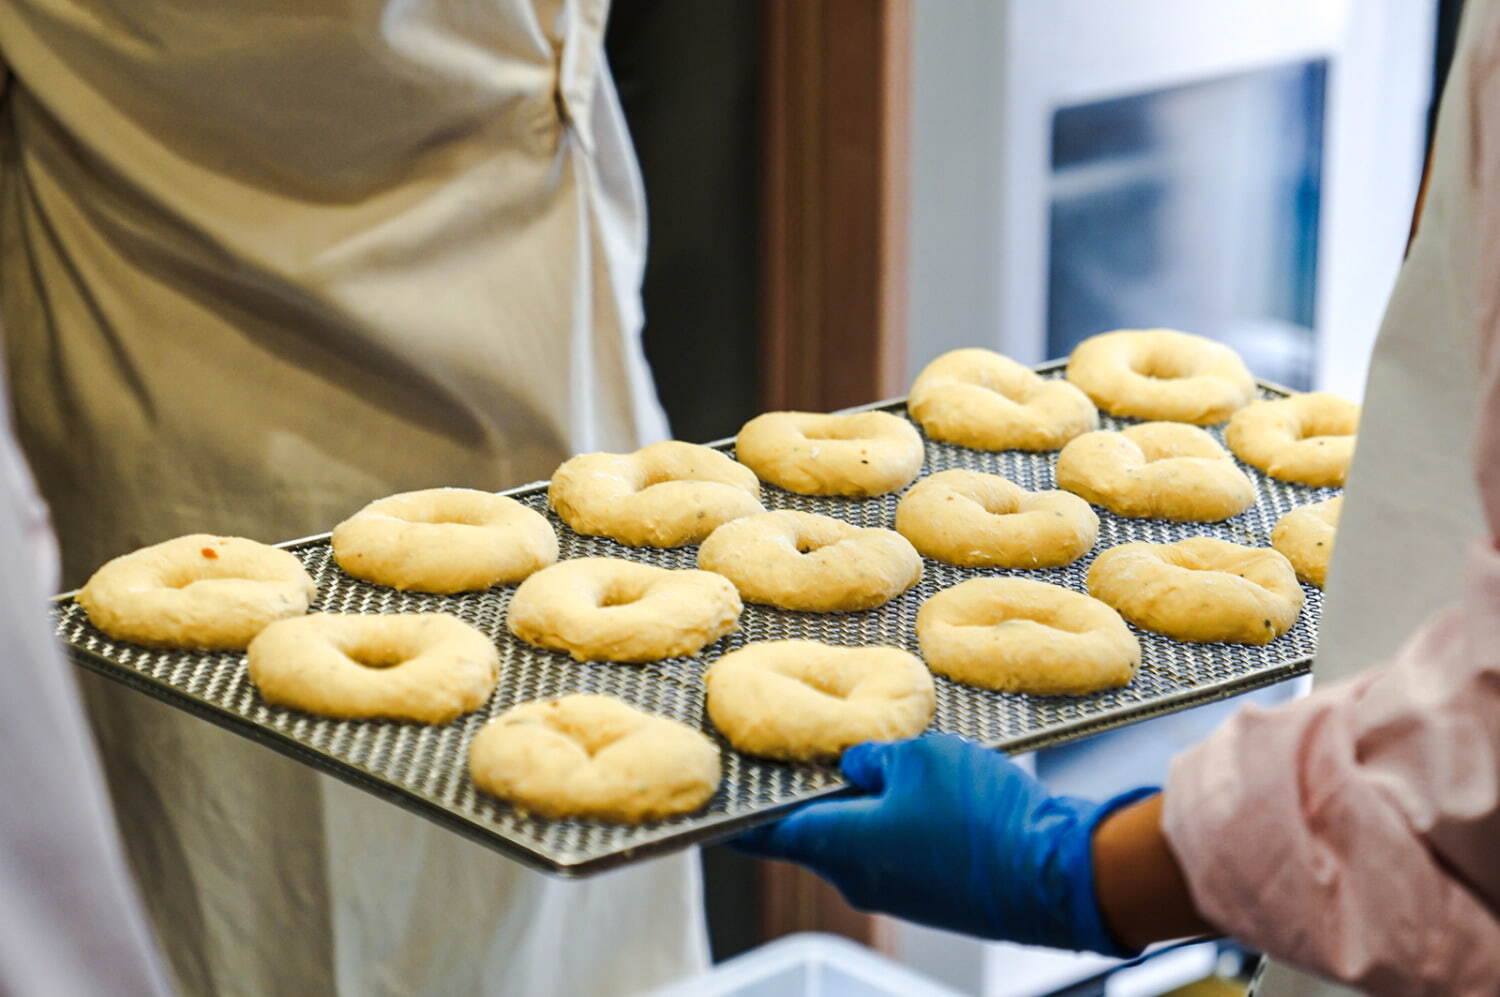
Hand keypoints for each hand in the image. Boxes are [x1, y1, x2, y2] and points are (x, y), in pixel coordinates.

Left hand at [734, 734, 1154, 954]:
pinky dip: (894, 814)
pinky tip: (920, 780)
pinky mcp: (933, 891)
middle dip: (805, 788)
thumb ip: (871, 756)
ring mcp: (896, 890)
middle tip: (800, 741)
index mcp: (837, 846)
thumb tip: (854, 764)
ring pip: (857, 834)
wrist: (1062, 874)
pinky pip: (896, 846)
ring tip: (872, 749)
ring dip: (858, 798)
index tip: (712, 792)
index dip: (733, 809)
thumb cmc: (980, 813)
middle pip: (811, 828)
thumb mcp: (918, 758)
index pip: (761, 832)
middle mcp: (856, 877)